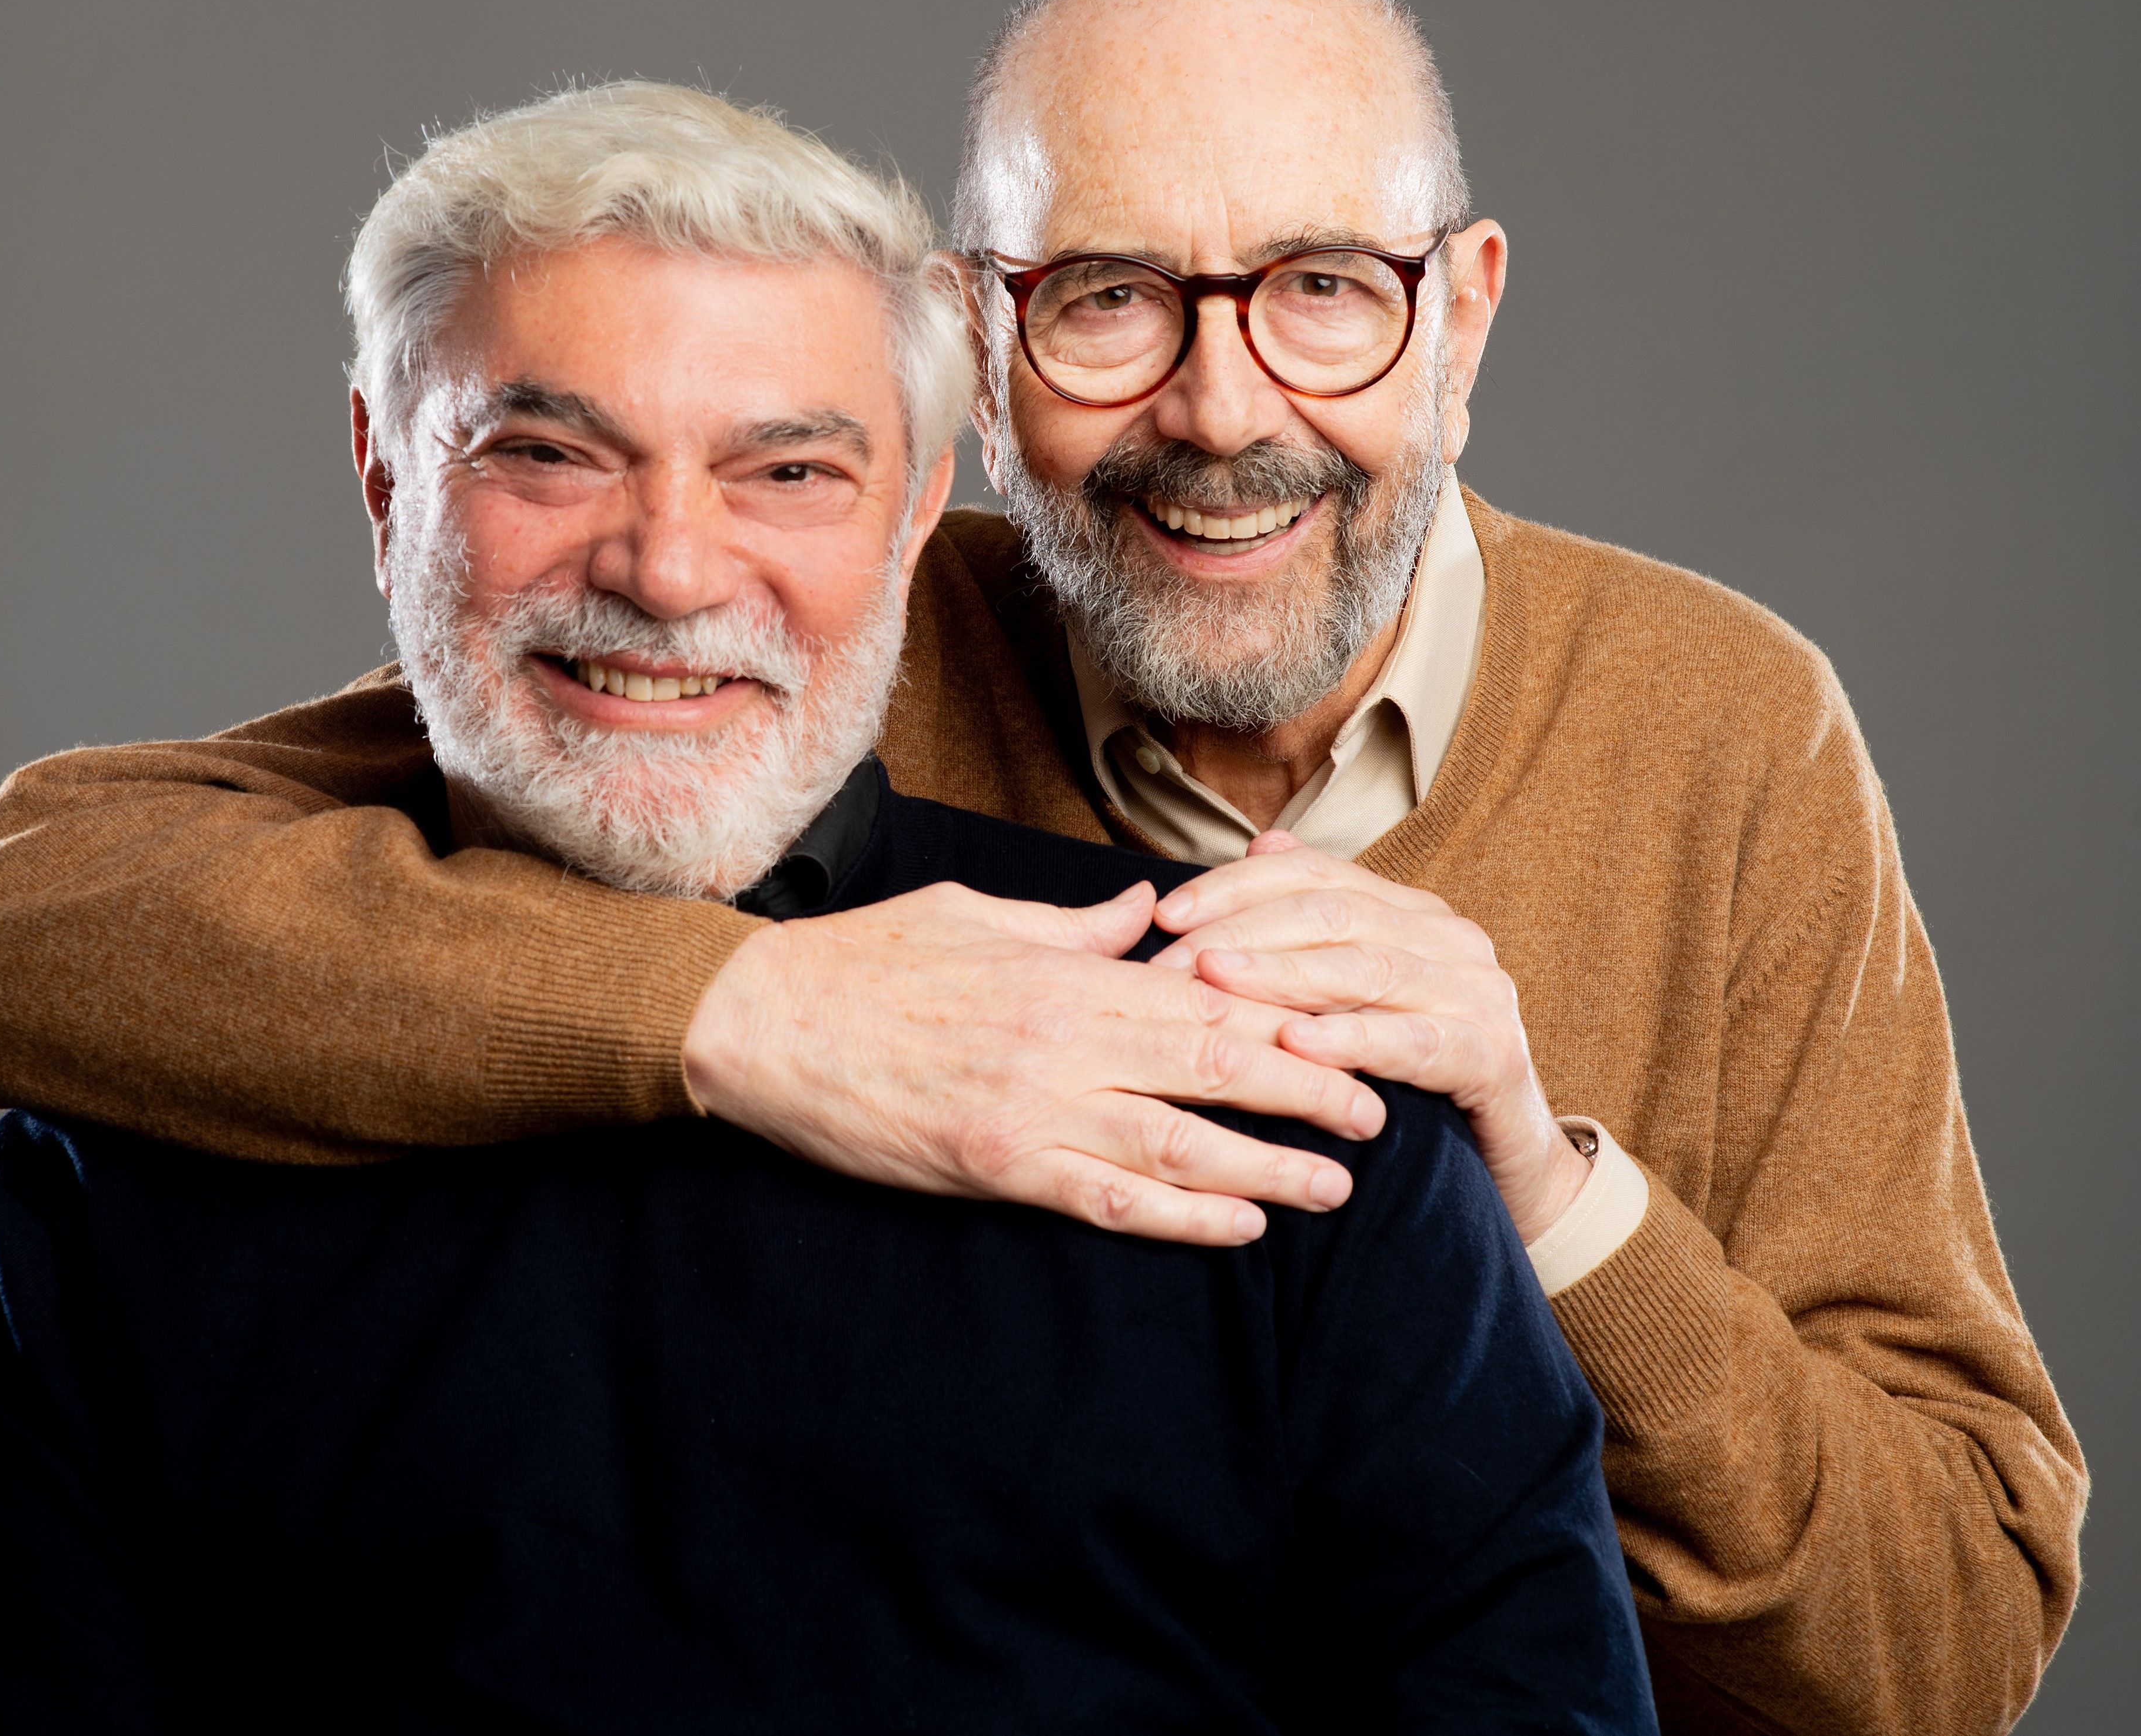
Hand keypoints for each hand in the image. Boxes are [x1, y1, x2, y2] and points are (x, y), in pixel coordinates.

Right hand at [682, 880, 1385, 1245]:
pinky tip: (1236, 1227)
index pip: (1202, 998)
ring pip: (1176, 1145)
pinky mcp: (994, 1167)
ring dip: (1265, 1169)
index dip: (1286, 1019)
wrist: (763, 1022)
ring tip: (1334, 1187)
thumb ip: (1072, 926)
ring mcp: (1030, 1110)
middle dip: (1304, 1094)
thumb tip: (1145, 913)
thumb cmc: (865, 961)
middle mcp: (1063, 1043)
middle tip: (1377, 1117)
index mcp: (1063, 975)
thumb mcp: (975, 915)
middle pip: (1212, 1069)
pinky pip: (1105, 1199)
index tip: (1347, 1032)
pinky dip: (1179, 1217)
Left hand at [1147, 833, 1589, 1245]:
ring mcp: (1477, 993)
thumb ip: (1314, 927)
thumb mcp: (1354, 996)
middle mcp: (1448, 939)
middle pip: (1331, 914)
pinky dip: (1349, 1040)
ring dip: (1280, 975)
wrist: (1507, 1163)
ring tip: (1215, 982)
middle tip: (1173, 960)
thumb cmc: (1409, 1079)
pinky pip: (1410, 1041)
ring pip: (1365, 967)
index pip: (1313, 875)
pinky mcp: (1492, 1055)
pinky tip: (1296, 1044)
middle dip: (1242, 932)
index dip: (1234, 887)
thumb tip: (1263, 842)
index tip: (1164, 915)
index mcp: (1411, 913)